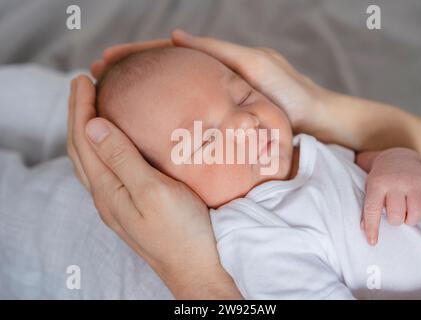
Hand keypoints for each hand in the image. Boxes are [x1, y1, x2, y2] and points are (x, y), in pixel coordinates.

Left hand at [67, 75, 240, 298]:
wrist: (198, 267)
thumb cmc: (182, 230)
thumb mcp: (152, 191)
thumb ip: (121, 158)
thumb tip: (93, 125)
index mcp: (108, 189)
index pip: (84, 139)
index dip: (81, 108)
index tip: (85, 79)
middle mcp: (107, 196)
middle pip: (81, 149)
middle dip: (78, 114)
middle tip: (84, 86)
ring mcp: (118, 203)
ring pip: (92, 161)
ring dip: (87, 132)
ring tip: (92, 109)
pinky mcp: (132, 207)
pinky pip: (107, 170)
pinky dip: (103, 148)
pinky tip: (115, 145)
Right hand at [91, 30, 331, 134]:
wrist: (319, 125)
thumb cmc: (293, 95)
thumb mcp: (255, 67)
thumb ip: (218, 54)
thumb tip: (176, 37)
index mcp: (219, 64)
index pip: (168, 55)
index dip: (137, 55)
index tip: (107, 59)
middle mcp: (213, 82)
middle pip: (164, 74)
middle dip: (131, 74)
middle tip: (98, 78)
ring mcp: (216, 104)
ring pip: (172, 96)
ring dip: (142, 95)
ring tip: (112, 99)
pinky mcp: (223, 125)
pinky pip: (188, 117)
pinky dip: (166, 116)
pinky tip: (147, 124)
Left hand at [357, 148, 420, 244]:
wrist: (398, 157)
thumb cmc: (381, 178)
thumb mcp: (369, 188)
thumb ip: (367, 207)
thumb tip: (364, 230)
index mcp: (378, 183)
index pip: (373, 209)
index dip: (372, 228)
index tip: (372, 242)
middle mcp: (397, 183)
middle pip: (397, 213)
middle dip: (395, 221)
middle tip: (394, 217)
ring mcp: (414, 184)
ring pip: (416, 213)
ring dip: (411, 221)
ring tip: (406, 217)